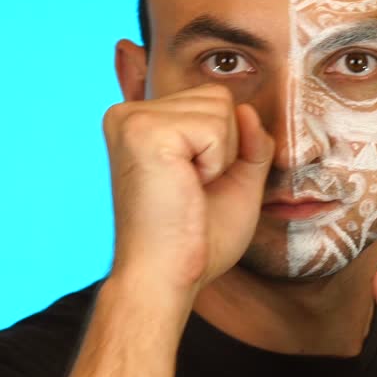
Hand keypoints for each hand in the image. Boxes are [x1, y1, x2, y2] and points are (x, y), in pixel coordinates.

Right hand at [102, 84, 274, 294]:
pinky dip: (215, 163)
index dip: (224, 146)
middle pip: (218, 98)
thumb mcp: (234, 181)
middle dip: (224, 148)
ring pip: (221, 108)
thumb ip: (248, 142)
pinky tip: (185, 187)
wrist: (164, 278)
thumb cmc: (194, 240)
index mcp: (141, 122)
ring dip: (219, 157)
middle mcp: (128, 113)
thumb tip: (248, 109)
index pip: (211, 100)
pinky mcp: (145, 130)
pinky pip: (216, 126)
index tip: (193, 186)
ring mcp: (132, 118)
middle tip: (190, 188)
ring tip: (186, 188)